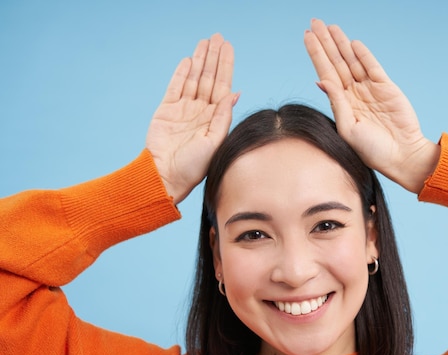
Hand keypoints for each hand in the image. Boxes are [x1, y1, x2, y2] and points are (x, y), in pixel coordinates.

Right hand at [146, 34, 237, 203]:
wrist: (166, 176)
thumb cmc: (194, 167)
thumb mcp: (215, 141)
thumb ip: (222, 117)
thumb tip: (233, 93)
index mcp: (215, 118)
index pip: (222, 86)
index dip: (226, 66)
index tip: (228, 48)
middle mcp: (201, 111)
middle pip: (209, 78)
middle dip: (214, 58)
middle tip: (218, 37)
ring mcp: (183, 110)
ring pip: (193, 78)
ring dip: (199, 60)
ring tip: (205, 42)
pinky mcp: (166, 110)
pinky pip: (175, 87)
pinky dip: (181, 73)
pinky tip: (189, 60)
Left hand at [304, 19, 439, 193]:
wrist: (401, 156)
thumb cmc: (372, 150)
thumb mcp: (348, 128)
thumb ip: (336, 103)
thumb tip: (321, 81)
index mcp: (341, 105)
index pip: (325, 74)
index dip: (316, 55)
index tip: (307, 38)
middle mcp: (353, 94)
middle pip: (336, 62)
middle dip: (325, 43)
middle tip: (315, 23)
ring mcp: (370, 89)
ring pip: (352, 61)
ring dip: (341, 44)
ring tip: (330, 27)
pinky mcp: (386, 87)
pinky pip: (371, 66)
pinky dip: (363, 54)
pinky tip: (352, 43)